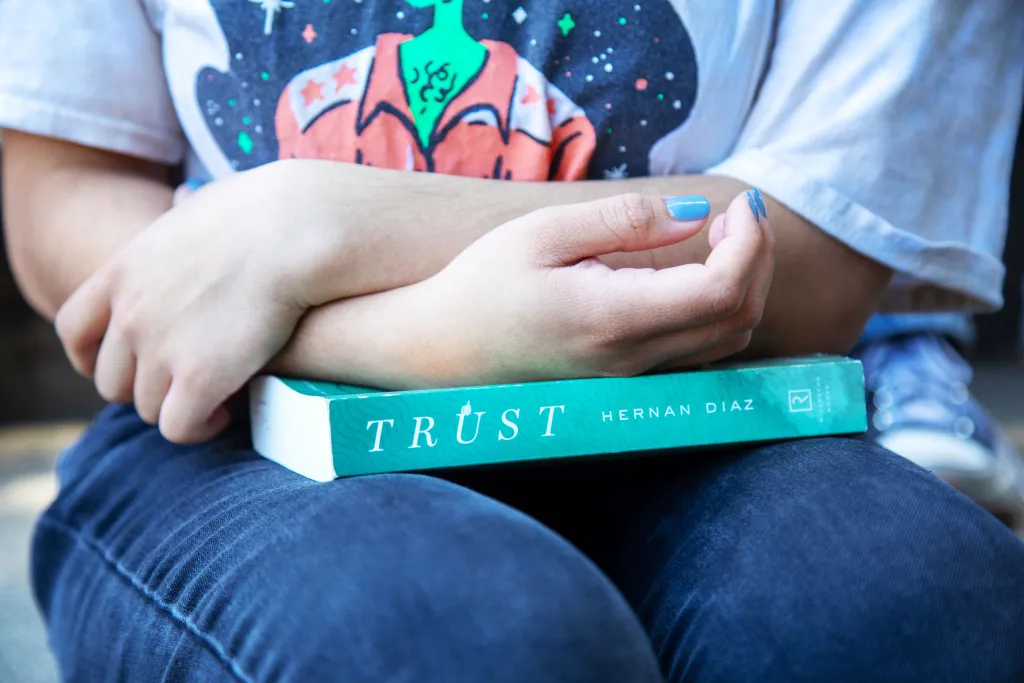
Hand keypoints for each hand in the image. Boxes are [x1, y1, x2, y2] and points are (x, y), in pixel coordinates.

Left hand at [54, 165, 346, 443]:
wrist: (294, 232)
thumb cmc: (264, 213)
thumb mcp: (198, 205)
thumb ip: (177, 217)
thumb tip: (185, 198)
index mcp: (122, 272)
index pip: (72, 330)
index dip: (92, 357)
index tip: (125, 364)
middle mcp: (131, 314)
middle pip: (111, 380)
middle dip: (145, 388)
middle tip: (185, 384)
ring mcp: (160, 349)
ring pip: (147, 408)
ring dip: (178, 408)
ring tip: (215, 398)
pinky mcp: (199, 378)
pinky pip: (178, 427)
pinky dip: (199, 427)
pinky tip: (225, 411)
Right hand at [411, 189, 773, 384]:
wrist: (444, 349)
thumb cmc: (484, 284)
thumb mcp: (544, 233)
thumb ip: (625, 221)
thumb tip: (696, 215)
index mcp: (613, 319)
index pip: (721, 292)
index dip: (751, 245)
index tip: (741, 203)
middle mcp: (633, 359)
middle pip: (738, 319)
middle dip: (758, 260)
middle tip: (740, 214)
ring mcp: (632, 377)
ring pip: (726, 341)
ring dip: (745, 287)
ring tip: (726, 238)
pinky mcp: (627, 380)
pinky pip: (701, 352)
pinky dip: (722, 310)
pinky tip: (701, 273)